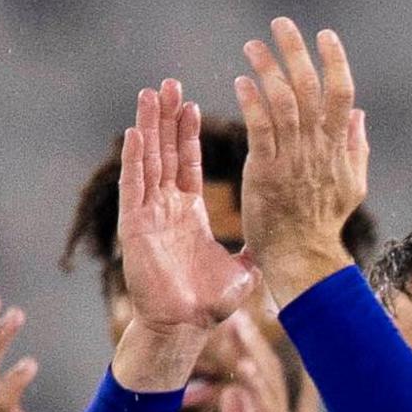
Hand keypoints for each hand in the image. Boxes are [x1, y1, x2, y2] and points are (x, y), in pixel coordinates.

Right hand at [108, 83, 257, 390]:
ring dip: (149, 128)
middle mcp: (167, 207)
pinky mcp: (136, 226)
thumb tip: (275, 237)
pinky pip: (135, 187)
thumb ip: (254, 246)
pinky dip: (135, 160)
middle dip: (168, 119)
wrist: (186, 327)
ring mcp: (149, 213)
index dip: (188, 135)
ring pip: (149, 161)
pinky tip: (135, 134)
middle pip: (166, 153)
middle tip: (169, 84)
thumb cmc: (209, 303)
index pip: (189, 164)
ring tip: (150, 94)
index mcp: (189, 213)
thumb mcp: (241, 267)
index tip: (192, 104)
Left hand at [198, 314, 308, 411]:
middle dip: (250, 337)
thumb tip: (229, 392)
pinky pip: (263, 410)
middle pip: (264, 371)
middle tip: (237, 301)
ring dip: (251, 352)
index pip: (258, 374)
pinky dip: (253, 384)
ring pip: (265, 385)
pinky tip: (241, 362)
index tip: (233, 312)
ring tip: (237, 321)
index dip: (247, 344)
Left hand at [236, 19, 370, 306]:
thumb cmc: (322, 223)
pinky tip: (242, 80)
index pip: (343, 97)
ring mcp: (294, 161)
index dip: (336, 63)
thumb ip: (356, 147)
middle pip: (314, 91)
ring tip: (253, 45)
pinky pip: (262, 130)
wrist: (302, 257)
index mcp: (339, 149)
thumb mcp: (351, 185)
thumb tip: (361, 115)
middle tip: (281, 22)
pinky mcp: (267, 172)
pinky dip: (253, 102)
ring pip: (286, 104)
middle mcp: (319, 150)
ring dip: (270, 70)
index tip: (326, 35)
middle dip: (298, 53)